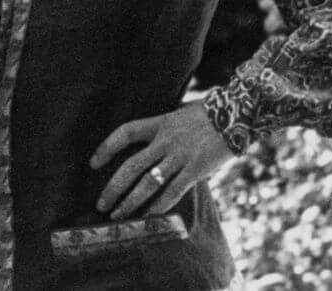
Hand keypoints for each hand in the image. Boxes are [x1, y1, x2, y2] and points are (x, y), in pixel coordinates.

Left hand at [90, 100, 234, 219]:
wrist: (238, 113)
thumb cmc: (209, 114)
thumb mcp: (180, 115)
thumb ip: (165, 130)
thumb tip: (153, 147)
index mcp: (159, 123)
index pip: (125, 133)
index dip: (106, 147)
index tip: (93, 162)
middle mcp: (166, 140)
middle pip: (131, 166)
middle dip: (113, 187)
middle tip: (101, 204)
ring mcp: (180, 156)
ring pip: (148, 183)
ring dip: (130, 202)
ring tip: (118, 215)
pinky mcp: (196, 170)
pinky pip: (172, 192)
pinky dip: (158, 206)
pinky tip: (148, 218)